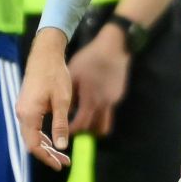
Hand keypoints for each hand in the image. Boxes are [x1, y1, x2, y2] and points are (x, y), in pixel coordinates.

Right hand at [17, 28, 73, 169]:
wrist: (45, 55)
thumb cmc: (55, 75)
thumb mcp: (62, 101)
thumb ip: (60, 124)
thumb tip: (61, 146)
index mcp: (29, 114)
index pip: (34, 145)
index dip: (46, 158)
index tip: (60, 166)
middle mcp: (22, 114)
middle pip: (32, 142)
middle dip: (48, 154)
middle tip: (65, 163)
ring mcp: (23, 109)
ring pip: (33, 135)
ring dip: (47, 146)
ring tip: (62, 155)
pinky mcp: (26, 106)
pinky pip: (33, 127)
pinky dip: (43, 136)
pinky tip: (54, 139)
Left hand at [67, 21, 130, 136]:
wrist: (113, 49)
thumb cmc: (89, 60)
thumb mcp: (73, 75)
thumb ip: (69, 95)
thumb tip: (62, 110)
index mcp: (90, 100)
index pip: (81, 125)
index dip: (73, 131)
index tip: (66, 131)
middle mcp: (104, 104)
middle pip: (96, 130)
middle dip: (86, 132)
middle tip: (76, 130)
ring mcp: (113, 101)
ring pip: (106, 124)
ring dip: (96, 126)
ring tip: (86, 121)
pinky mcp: (118, 96)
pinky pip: (109, 110)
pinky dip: (101, 112)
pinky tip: (95, 101)